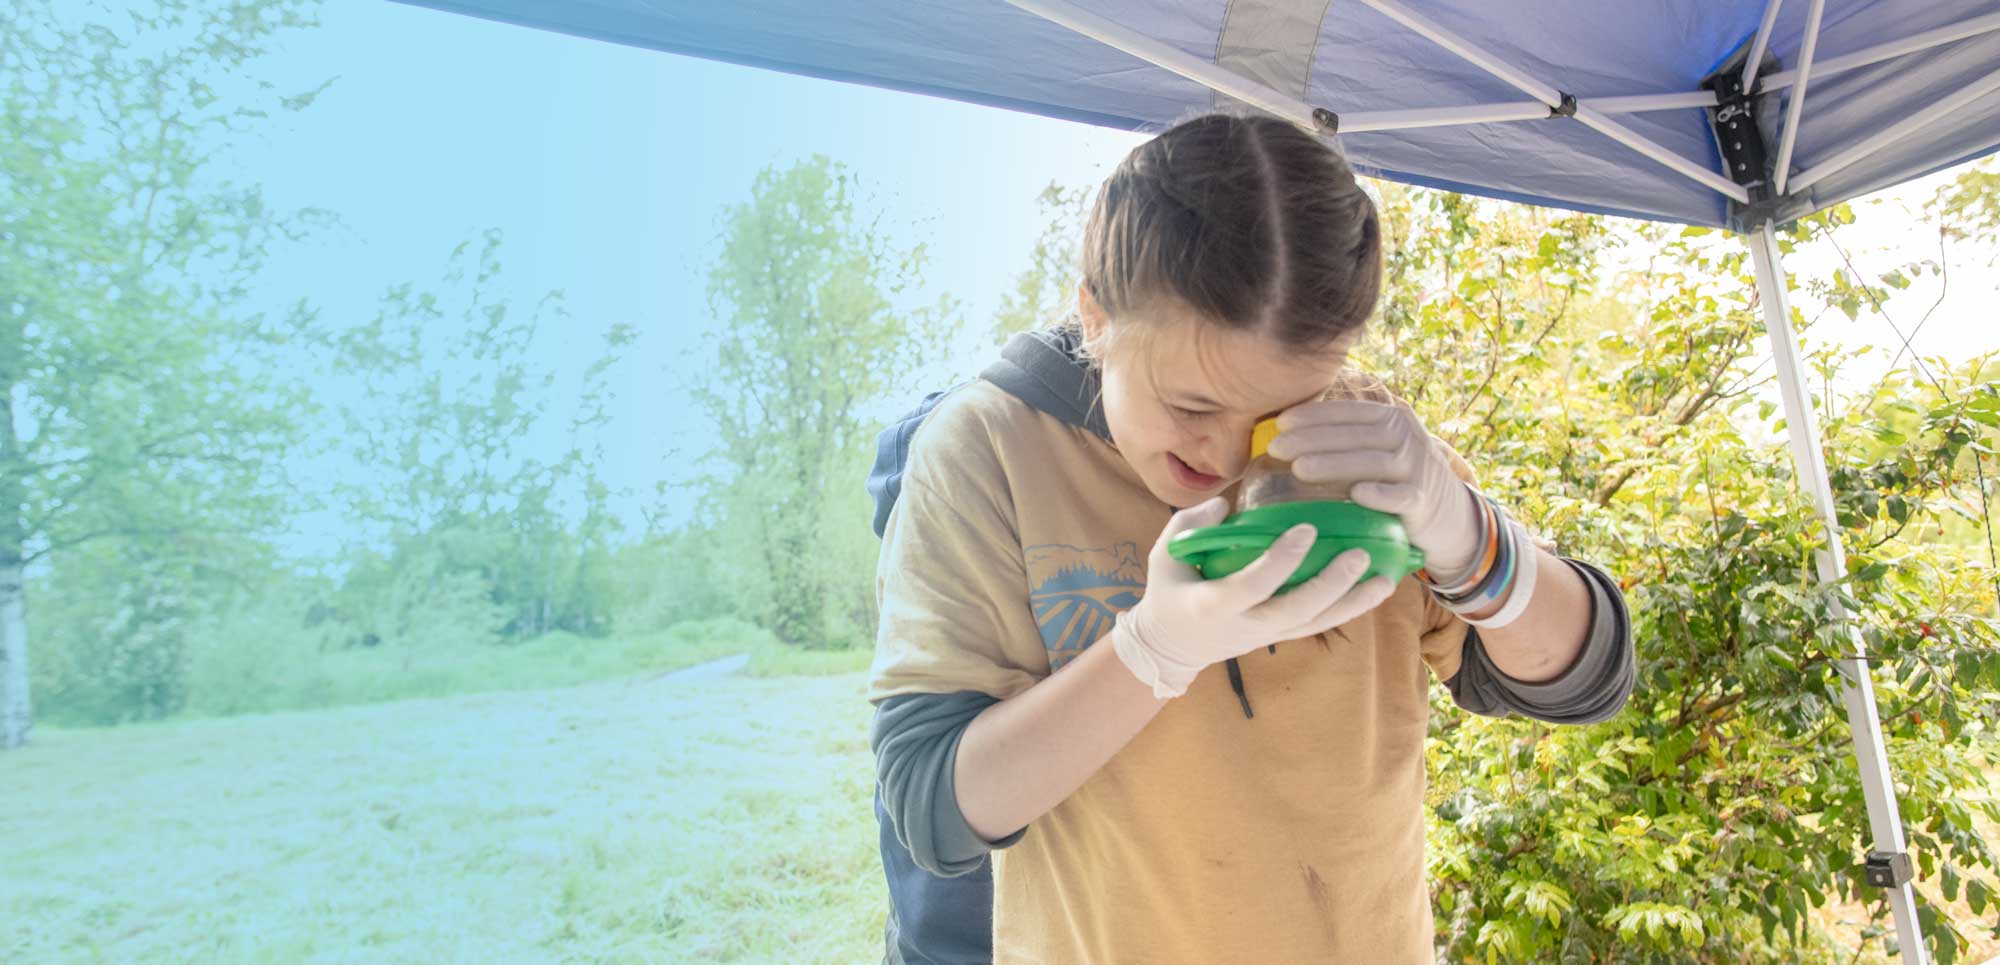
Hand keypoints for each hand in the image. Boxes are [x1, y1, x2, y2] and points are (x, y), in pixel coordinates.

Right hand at [1112, 497, 1395, 697]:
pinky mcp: (1281, 636)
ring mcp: (1265, 635)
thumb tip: (1229, 504)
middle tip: (1358, 554)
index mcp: (1210, 605)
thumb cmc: (1168, 590)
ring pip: (1315, 624)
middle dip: (1329, 585)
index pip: (1251, 586)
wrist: (1170, 646)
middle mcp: (1244, 626)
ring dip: (1352, 603)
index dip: (1281, 561)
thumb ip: (1193, 524)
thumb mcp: (1166, 553)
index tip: (1306, 529)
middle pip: (1295, 611)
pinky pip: (1320, 624)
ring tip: (1386, 580)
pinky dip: (1349, 608)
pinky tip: (1377, 589)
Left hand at [1267, 399, 1482, 581]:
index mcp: (1392, 418)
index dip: (1314, 414)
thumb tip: (1284, 439)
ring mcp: (1418, 467)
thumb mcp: (1377, 450)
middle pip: (1356, 434)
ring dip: (1335, 464)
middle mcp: (1407, 437)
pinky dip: (1380, 494)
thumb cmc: (1394, 479)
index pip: (1349, 412)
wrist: (1447, 513)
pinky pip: (1402, 495)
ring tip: (1299, 470)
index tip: (1280, 423)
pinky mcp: (1424, 499)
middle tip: (1277, 449)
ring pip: (1374, 462)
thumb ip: (1344, 441)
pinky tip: (1357, 494)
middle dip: (1313, 439)